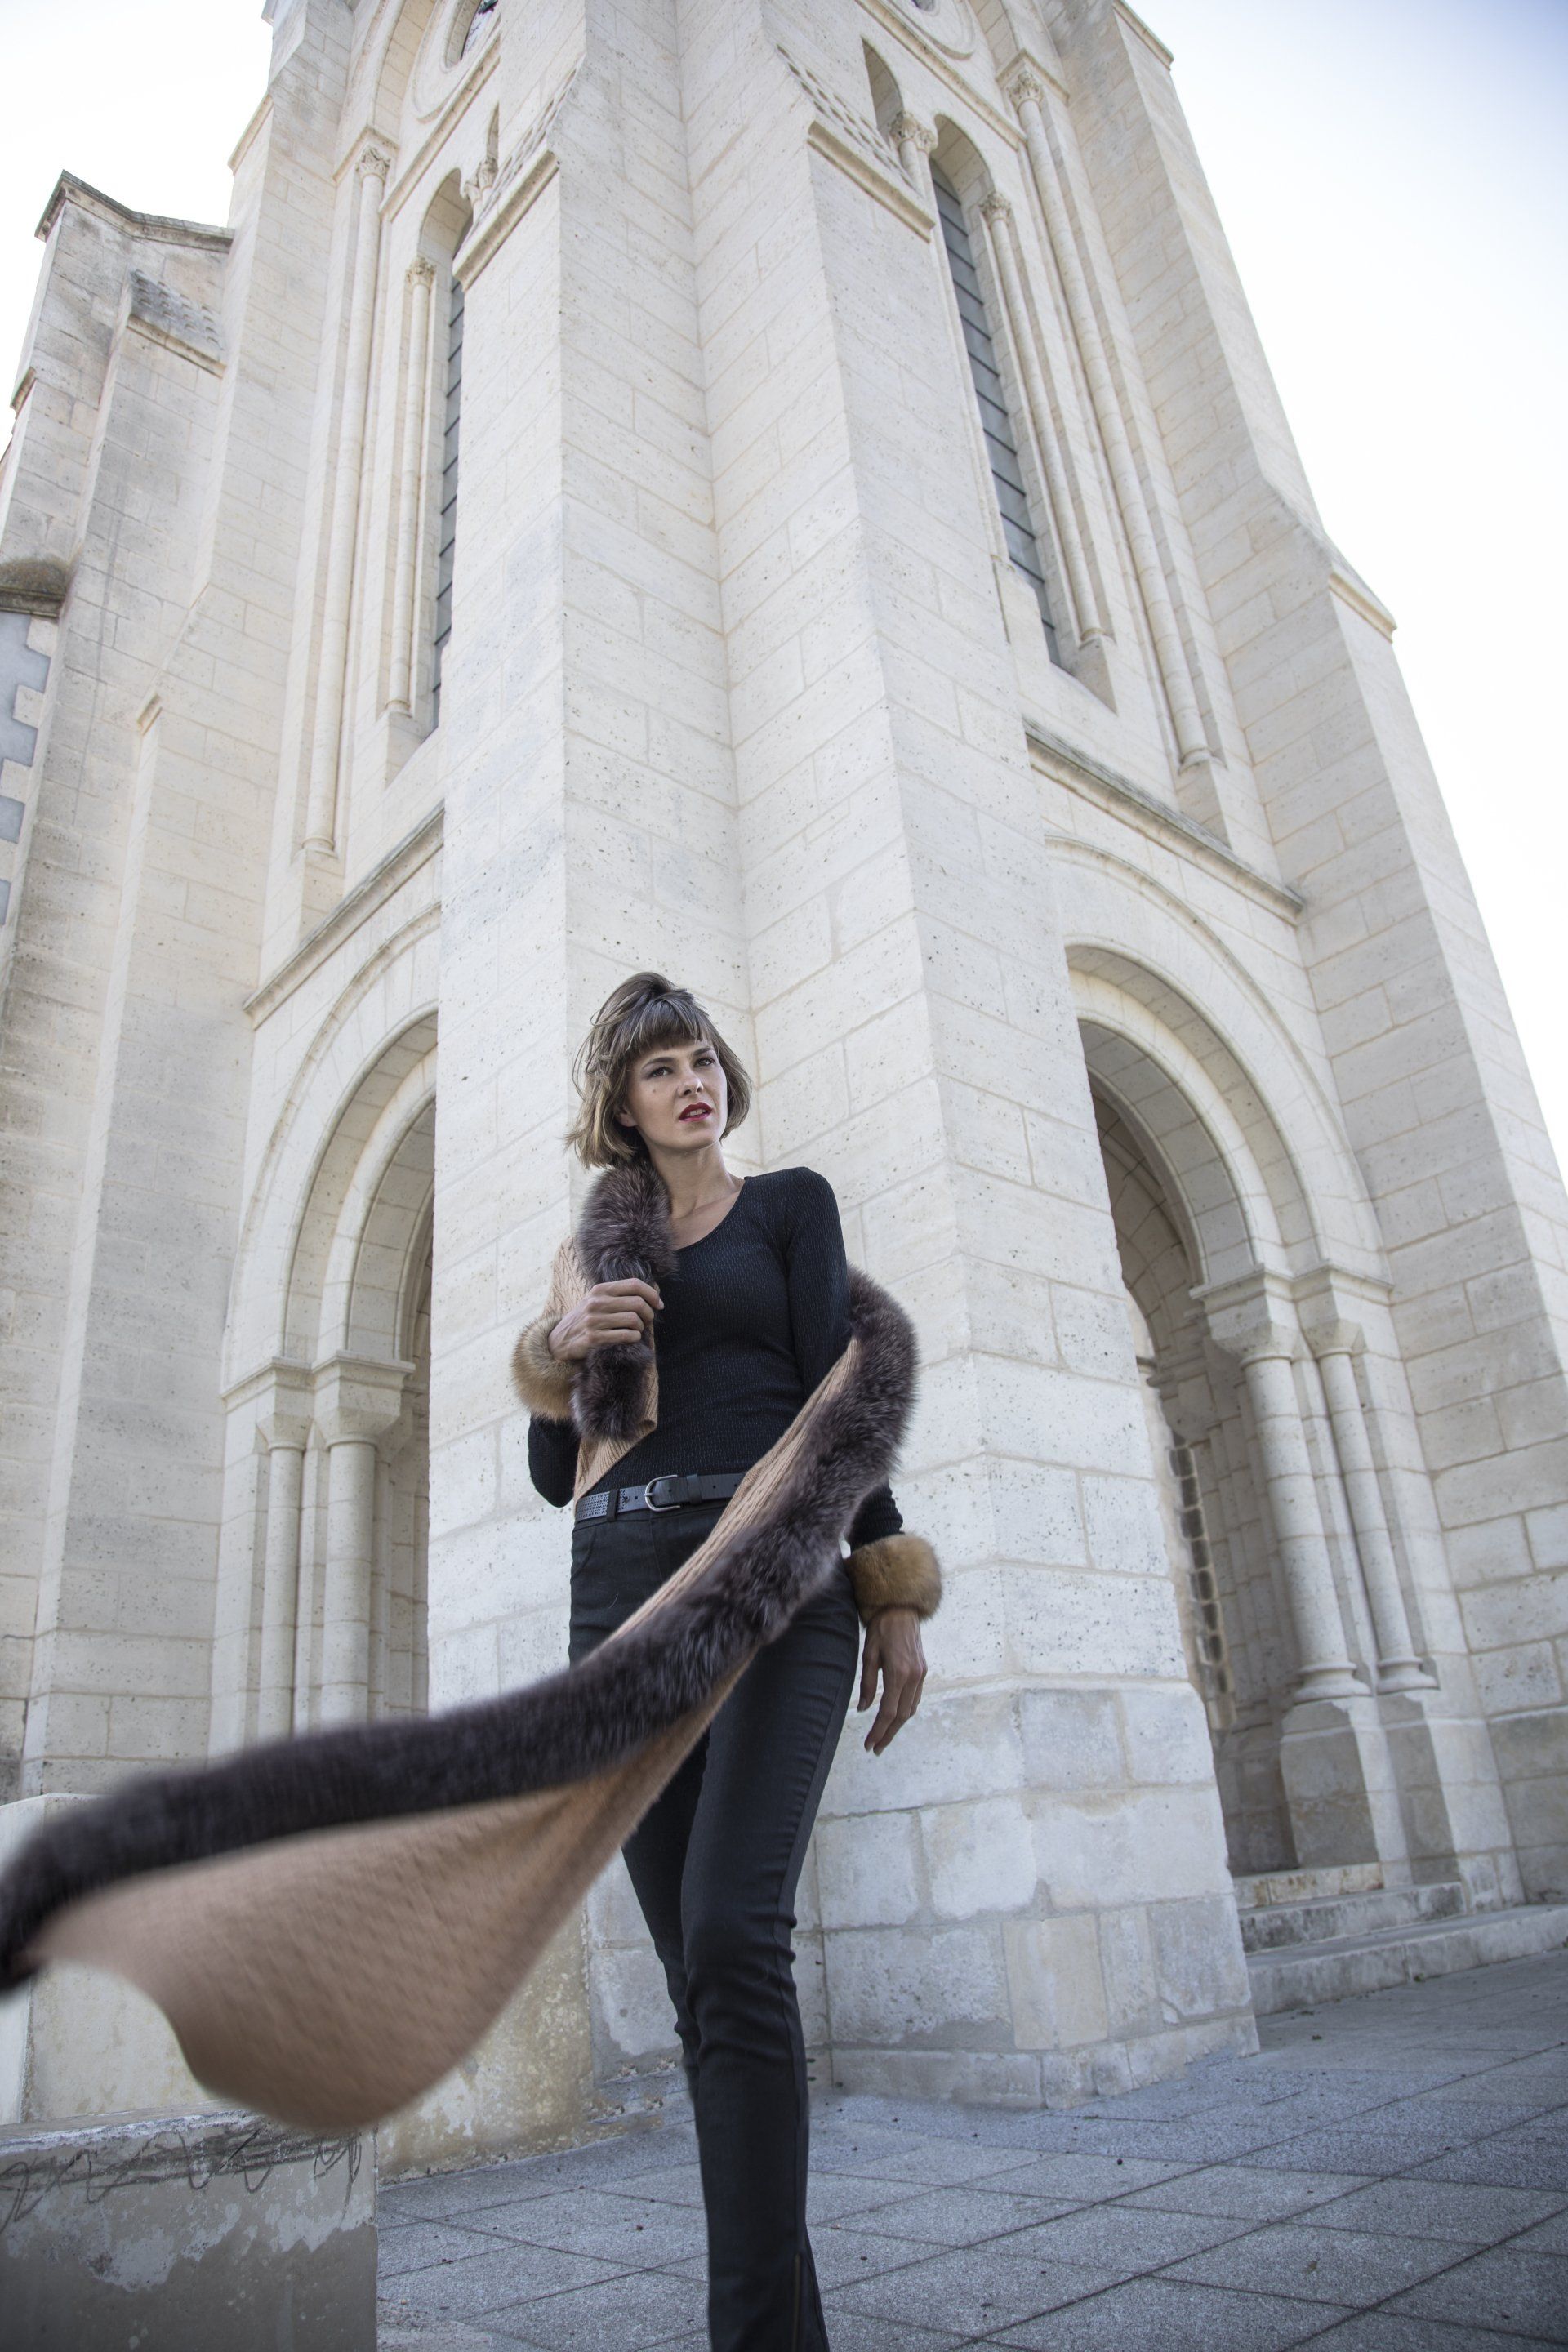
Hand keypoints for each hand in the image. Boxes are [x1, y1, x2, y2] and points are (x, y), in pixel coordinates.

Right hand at [548, 1278, 661, 1362]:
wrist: (560, 1340)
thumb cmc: (586, 1319)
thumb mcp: (597, 1300)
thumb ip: (618, 1295)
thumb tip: (651, 1292)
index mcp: (600, 1289)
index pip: (634, 1285)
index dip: (652, 1294)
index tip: (659, 1305)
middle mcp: (596, 1302)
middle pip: (637, 1303)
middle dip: (648, 1314)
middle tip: (648, 1321)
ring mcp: (593, 1320)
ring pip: (633, 1320)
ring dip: (641, 1328)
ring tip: (637, 1331)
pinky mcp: (593, 1338)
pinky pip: (625, 1335)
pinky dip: (634, 1338)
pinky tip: (632, 1338)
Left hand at [858, 1606, 926, 1754]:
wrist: (901, 1609)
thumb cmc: (880, 1629)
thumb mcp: (868, 1655)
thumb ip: (867, 1684)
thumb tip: (863, 1709)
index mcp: (898, 1673)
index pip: (887, 1711)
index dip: (878, 1731)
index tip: (868, 1745)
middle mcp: (913, 1676)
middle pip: (901, 1716)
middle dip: (888, 1735)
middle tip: (875, 1749)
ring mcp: (921, 1674)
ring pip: (911, 1709)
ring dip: (897, 1726)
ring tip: (883, 1737)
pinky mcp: (923, 1671)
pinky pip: (916, 1698)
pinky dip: (905, 1711)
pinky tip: (895, 1717)